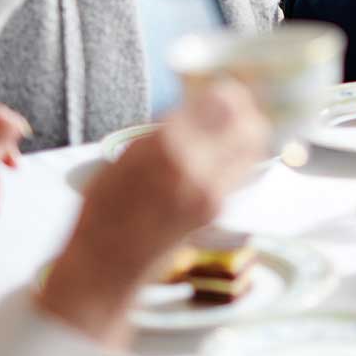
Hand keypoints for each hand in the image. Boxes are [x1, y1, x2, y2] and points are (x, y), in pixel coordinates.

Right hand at [37, 80, 269, 346]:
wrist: (105, 265)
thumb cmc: (104, 211)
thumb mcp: (125, 157)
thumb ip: (162, 131)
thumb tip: (194, 108)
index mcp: (167, 145)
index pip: (222, 102)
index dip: (226, 92)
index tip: (222, 90)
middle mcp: (196, 167)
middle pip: (250, 124)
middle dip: (245, 111)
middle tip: (232, 108)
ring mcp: (212, 192)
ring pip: (252, 149)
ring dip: (245, 134)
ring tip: (228, 131)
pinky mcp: (216, 211)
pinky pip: (241, 173)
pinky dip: (237, 158)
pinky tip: (218, 157)